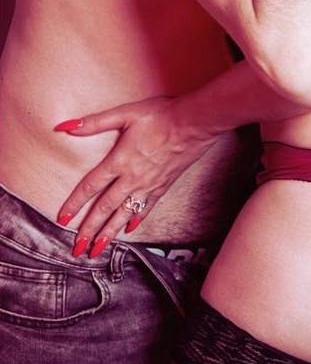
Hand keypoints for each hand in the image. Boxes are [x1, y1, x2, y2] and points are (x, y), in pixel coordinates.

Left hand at [53, 96, 215, 257]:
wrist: (195, 123)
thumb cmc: (161, 115)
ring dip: (108, 233)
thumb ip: (95, 122)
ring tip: (97, 250)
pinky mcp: (163, 186)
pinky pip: (146, 209)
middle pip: (105, 208)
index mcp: (119, 161)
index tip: (62, 220)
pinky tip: (129, 230)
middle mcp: (132, 178)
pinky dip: (136, 221)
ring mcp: (148, 185)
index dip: (74, 204)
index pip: (90, 187)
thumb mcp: (126, 113)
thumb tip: (64, 127)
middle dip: (89, 230)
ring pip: (124, 214)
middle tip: (77, 249)